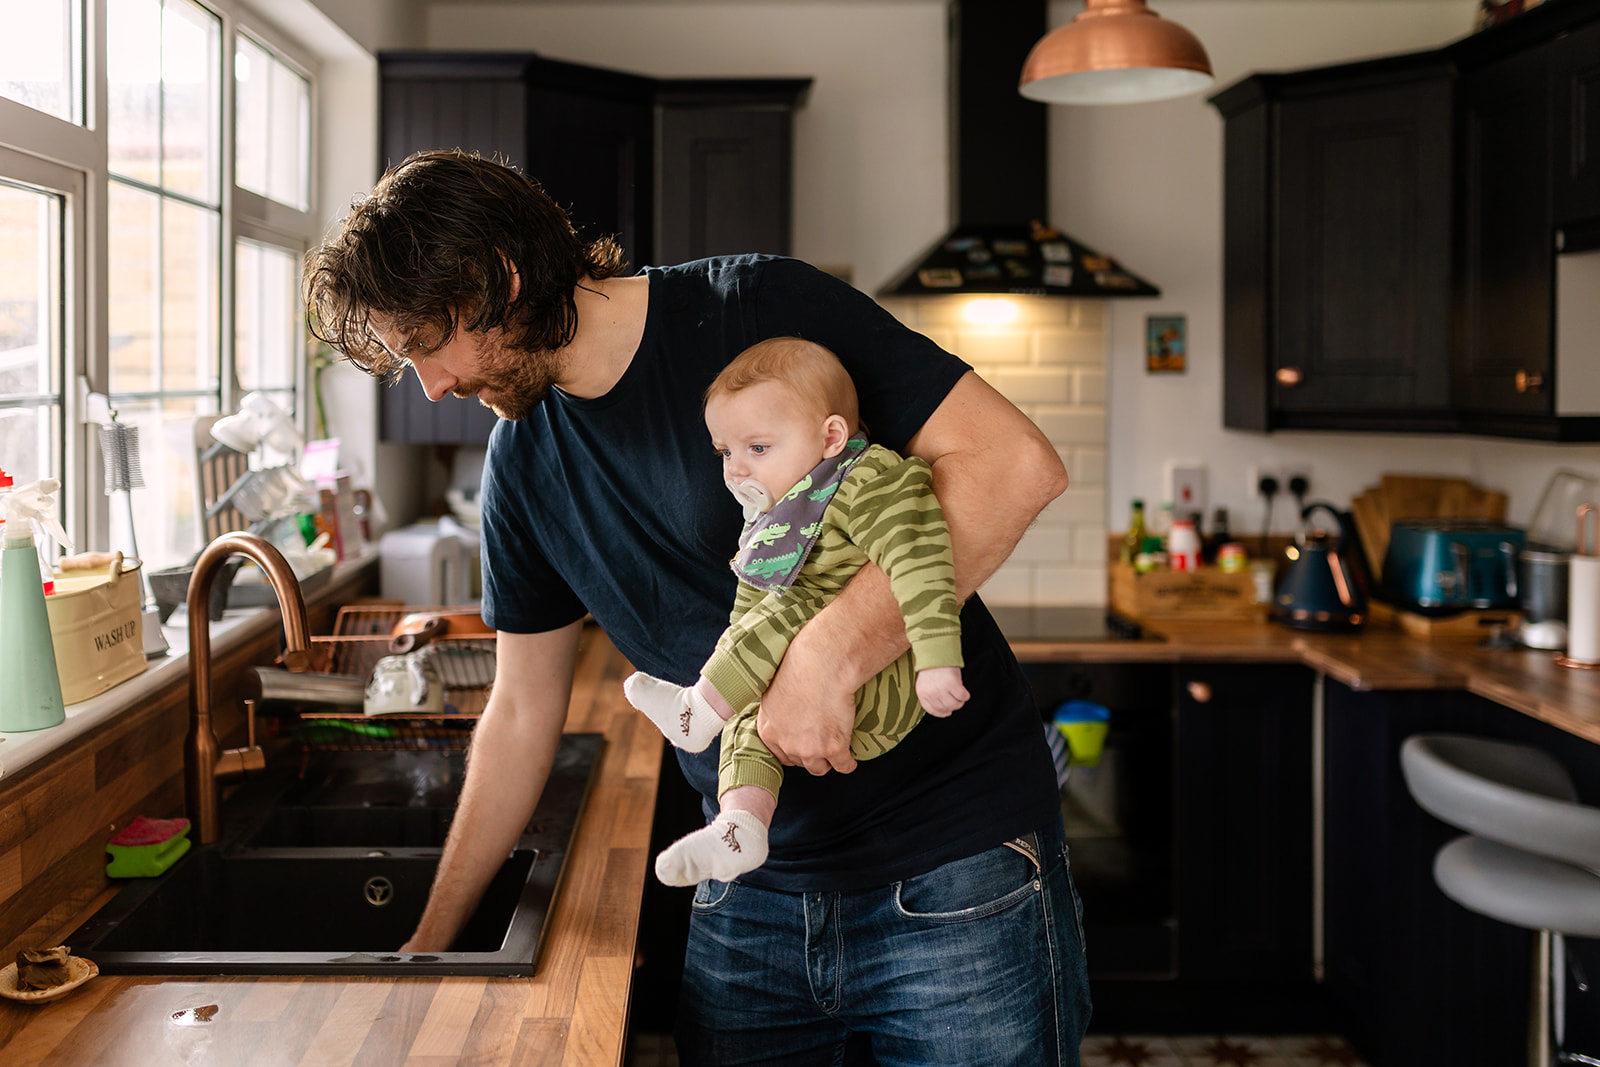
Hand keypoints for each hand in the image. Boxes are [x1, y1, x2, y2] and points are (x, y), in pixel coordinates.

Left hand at [757, 630, 858, 776]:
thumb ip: (776, 711)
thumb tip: (779, 712)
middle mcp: (787, 745)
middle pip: (800, 762)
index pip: (780, 755)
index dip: (793, 750)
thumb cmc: (798, 668)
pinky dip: (848, 763)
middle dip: (809, 754)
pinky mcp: (835, 748)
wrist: (823, 665)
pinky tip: (850, 758)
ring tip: (834, 750)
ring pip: (820, 768)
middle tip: (819, 740)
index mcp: (769, 732)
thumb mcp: (773, 690)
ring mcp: (811, 749)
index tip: (802, 743)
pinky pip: (844, 766)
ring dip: (826, 761)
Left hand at [915, 666, 968, 716]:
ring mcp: (941, 689)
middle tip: (955, 699)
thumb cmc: (932, 667)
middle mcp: (931, 693)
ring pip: (955, 705)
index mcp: (922, 693)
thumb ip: (930, 695)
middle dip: (952, 706)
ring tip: (959, 695)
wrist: (937, 652)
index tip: (947, 711)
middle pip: (945, 709)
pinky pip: (963, 696)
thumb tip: (942, 710)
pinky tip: (963, 690)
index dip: (942, 713)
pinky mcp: (953, 684)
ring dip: (959, 702)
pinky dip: (965, 695)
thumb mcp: (926, 683)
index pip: (932, 710)